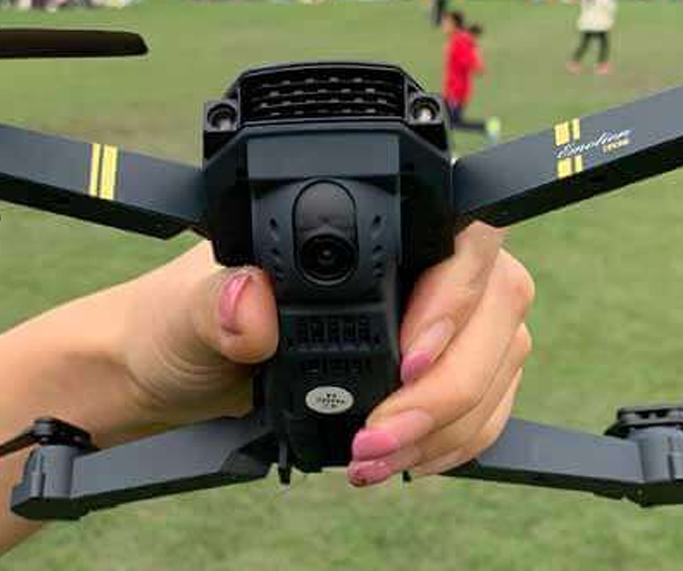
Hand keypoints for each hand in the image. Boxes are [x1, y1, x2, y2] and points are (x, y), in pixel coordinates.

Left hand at [98, 223, 532, 481]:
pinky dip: (453, 441)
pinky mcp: (447, 370)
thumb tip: (253, 300)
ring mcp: (446, 317)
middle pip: (496, 306)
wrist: (184, 372)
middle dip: (447, 385)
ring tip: (376, 458)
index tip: (406, 357)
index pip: (463, 234)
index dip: (454, 295)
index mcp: (375, 223)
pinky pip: (488, 405)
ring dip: (449, 423)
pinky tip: (406, 459)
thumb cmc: (189, 321)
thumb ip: (221, 302)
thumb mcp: (189, 310)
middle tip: (382, 434)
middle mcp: (423, 261)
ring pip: (498, 362)